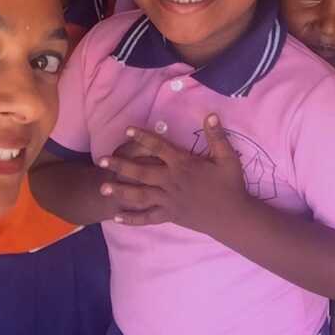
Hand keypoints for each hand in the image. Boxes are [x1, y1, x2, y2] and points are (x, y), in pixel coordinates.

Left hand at [98, 113, 248, 234]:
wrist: (232, 217)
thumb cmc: (230, 184)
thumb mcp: (227, 157)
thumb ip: (216, 136)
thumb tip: (210, 114)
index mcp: (183, 165)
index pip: (159, 148)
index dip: (143, 137)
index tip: (127, 130)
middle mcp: (171, 182)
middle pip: (142, 172)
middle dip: (121, 165)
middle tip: (101, 160)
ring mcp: (169, 201)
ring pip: (140, 195)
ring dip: (121, 191)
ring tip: (103, 187)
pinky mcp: (170, 216)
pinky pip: (148, 218)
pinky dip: (132, 219)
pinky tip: (117, 217)